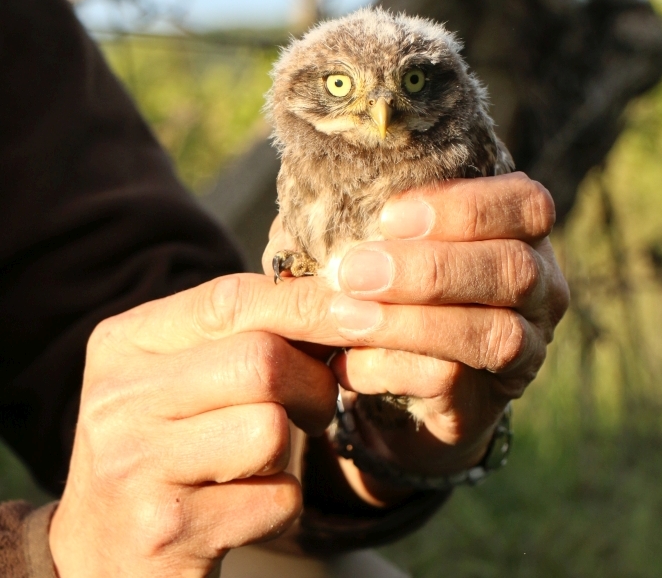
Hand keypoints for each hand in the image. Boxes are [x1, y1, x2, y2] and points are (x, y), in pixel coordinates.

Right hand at [49, 276, 339, 577]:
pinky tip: (242, 508)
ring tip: (261, 461)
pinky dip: (282, 503)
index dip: (309, 304)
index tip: (364, 315)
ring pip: (270, 429)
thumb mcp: (182, 377)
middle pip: (261, 362)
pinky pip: (276, 498)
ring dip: (291, 449)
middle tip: (315, 406)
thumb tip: (343, 301)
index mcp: (124, 344)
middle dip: (314, 384)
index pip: (231, 300)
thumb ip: (241, 334)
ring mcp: (135, 466)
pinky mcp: (168, 529)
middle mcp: (118, 398)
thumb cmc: (167, 446)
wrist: (106, 551)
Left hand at [327, 173, 568, 499]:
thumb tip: (320, 221)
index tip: (388, 218)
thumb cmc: (401, 291)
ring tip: (343, 316)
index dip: (463, 207)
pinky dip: (390, 367)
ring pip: (495, 334)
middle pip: (514, 271)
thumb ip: (381, 231)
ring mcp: (526, 350)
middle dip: (430, 270)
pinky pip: (451, 382)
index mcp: (523, 235)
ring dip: (411, 323)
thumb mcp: (398, 249)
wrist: (410, 384)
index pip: (526, 205)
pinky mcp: (487, 401)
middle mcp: (541, 290)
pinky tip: (346, 363)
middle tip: (353, 271)